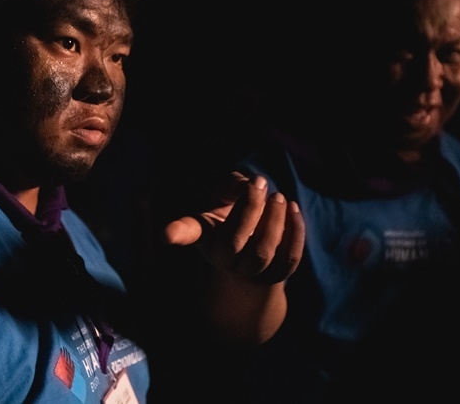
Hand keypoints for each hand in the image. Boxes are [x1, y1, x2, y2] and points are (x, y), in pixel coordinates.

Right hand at [164, 172, 304, 284]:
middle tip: (260, 182)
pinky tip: (293, 210)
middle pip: (235, 242)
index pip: (190, 234)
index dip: (177, 234)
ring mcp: (250, 273)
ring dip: (274, 221)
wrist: (253, 244)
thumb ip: (231, 184)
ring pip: (263, 253)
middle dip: (250, 208)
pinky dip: (295, 234)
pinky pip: (289, 260)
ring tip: (279, 197)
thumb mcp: (224, 192)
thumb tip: (249, 185)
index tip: (164, 235)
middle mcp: (223, 260)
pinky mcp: (276, 276)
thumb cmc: (232, 210)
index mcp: (205, 238)